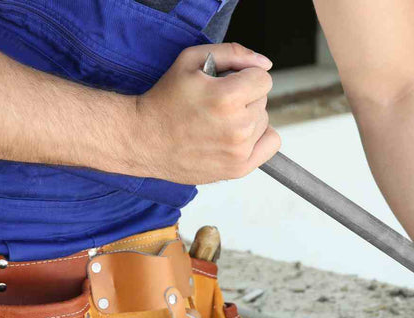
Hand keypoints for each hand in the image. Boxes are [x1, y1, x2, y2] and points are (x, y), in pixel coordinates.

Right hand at [130, 43, 280, 183]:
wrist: (143, 138)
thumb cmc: (164, 99)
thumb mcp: (191, 60)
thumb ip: (233, 53)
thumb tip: (265, 63)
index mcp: (227, 97)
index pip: (263, 78)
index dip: (244, 76)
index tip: (226, 83)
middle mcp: (237, 126)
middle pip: (263, 100)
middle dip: (244, 96)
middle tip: (215, 103)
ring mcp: (239, 151)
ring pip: (264, 121)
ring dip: (248, 117)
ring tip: (218, 121)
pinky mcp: (238, 169)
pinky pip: (271, 144)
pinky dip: (259, 137)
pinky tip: (235, 135)